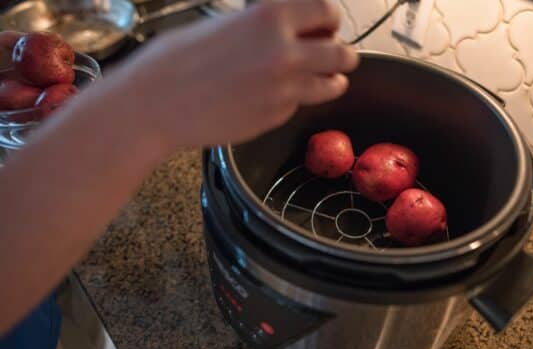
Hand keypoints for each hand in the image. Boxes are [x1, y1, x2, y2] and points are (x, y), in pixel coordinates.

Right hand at [112, 0, 358, 149]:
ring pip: (332, 85)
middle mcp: (286, 53)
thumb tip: (288, 29)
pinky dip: (295, 101)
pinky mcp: (276, 117)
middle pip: (341, 53)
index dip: (330, 21)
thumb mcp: (225, 24)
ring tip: (321, 80)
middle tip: (331, 56)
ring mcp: (285, 90)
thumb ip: (263, 27)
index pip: (328, 11)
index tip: (326, 28)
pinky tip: (273, 97)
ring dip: (330, 81)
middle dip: (339, 54)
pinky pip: (300, 105)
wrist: (156, 105)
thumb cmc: (176, 60)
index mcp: (271, 18)